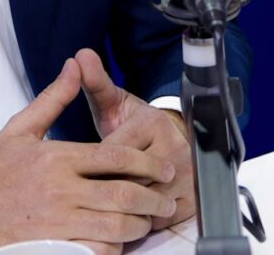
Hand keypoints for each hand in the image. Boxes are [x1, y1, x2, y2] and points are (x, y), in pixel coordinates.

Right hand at [0, 58, 176, 254]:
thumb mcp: (20, 128)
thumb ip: (53, 98)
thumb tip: (75, 65)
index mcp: (58, 157)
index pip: (116, 157)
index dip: (147, 163)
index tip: (163, 167)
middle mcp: (62, 189)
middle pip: (124, 193)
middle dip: (153, 197)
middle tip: (166, 200)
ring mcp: (59, 221)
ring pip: (117, 225)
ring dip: (140, 224)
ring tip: (149, 220)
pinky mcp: (56, 247)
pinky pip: (99, 249)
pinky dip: (116, 246)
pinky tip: (121, 240)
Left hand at [75, 48, 193, 229]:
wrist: (166, 141)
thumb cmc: (133, 125)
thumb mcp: (112, 103)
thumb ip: (95, 82)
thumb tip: (80, 55)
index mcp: (153, 121)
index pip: (114, 152)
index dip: (94, 163)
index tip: (83, 166)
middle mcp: (175, 146)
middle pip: (130, 178)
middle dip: (108, 185)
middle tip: (91, 187)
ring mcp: (188, 174)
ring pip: (145, 201)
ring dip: (124, 206)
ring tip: (107, 201)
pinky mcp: (194, 198)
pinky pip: (161, 217)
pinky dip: (142, 218)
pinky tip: (128, 211)